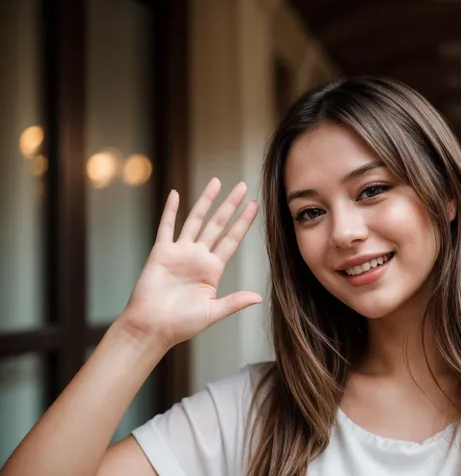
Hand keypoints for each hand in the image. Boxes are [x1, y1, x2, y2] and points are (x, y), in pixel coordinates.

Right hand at [116, 178, 261, 349]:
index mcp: (212, 270)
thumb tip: (258, 297)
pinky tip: (176, 193)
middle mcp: (198, 257)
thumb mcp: (212, 312)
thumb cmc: (180, 324)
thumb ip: (234, 302)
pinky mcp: (161, 252)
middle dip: (230, 205)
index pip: (232, 240)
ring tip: (217, 182)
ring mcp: (179, 253)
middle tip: (242, 186)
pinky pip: (166, 227)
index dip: (243, 223)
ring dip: (205, 201)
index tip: (254, 206)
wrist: (151, 327)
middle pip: (217, 224)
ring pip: (195, 220)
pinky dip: (170, 209)